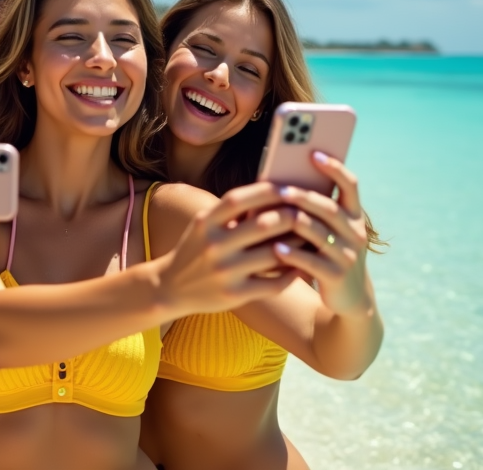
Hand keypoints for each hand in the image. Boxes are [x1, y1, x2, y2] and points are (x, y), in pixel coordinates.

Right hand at [162, 182, 299, 315]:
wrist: (170, 287)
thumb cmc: (196, 249)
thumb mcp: (204, 224)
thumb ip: (230, 211)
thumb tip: (271, 190)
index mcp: (205, 222)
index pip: (239, 199)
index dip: (267, 191)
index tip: (289, 187)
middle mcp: (213, 245)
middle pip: (262, 225)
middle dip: (290, 216)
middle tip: (308, 212)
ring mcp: (224, 271)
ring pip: (273, 254)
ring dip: (297, 245)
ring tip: (312, 237)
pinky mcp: (234, 295)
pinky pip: (273, 283)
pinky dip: (291, 273)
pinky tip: (302, 265)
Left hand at [273, 153, 371, 315]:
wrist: (348, 297)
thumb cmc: (326, 254)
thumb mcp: (327, 231)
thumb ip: (311, 210)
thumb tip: (275, 182)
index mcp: (354, 215)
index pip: (350, 185)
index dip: (335, 168)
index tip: (314, 153)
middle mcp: (355, 233)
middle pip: (329, 208)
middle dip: (304, 197)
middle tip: (281, 189)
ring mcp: (348, 255)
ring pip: (320, 233)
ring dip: (294, 222)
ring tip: (271, 215)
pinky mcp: (337, 276)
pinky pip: (312, 262)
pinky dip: (293, 254)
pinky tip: (275, 248)